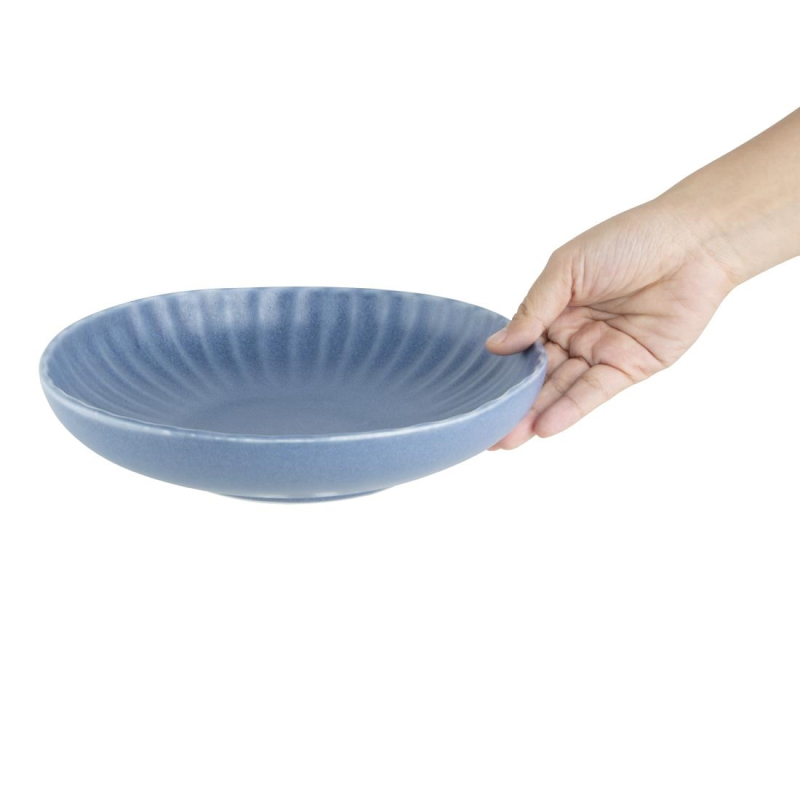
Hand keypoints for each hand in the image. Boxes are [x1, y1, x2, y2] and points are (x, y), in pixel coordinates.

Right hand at [485, 198, 740, 447]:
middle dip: (516, 405)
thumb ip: (533, 309)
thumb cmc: (628, 240)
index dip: (503, 373)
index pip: (523, 348)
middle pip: (540, 375)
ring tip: (509, 439)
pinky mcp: (630, 366)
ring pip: (563, 388)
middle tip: (490, 435)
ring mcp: (602, 351)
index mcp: (556, 308)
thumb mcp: (567, 268)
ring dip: (537, 414)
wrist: (692, 243)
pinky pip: (595, 392)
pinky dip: (571, 409)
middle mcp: (576, 333)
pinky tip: (545, 427)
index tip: (480, 398)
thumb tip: (496, 346)